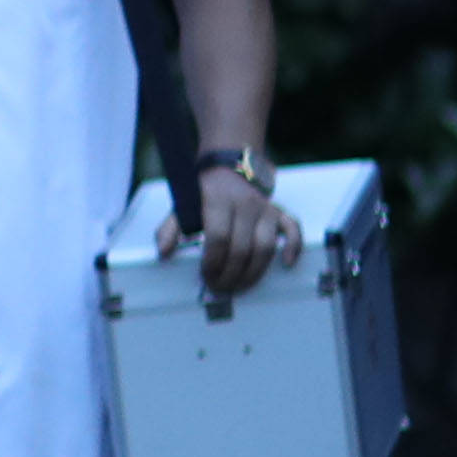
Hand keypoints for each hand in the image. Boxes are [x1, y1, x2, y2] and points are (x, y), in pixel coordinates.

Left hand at [179, 163, 291, 294]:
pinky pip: (292, 229)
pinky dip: (293, 247)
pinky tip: (286, 264)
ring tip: (240, 287)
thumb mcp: (182, 205)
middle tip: (221, 288)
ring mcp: (265, 208)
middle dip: (231, 274)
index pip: (218, 238)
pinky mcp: (278, 212)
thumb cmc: (204, 193)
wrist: (229, 168)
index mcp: (218, 201)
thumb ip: (170, 229)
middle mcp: (245, 204)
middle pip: (242, 248)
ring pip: (266, 246)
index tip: (206, 277)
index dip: (212, 262)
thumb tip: (163, 252)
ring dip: (254, 272)